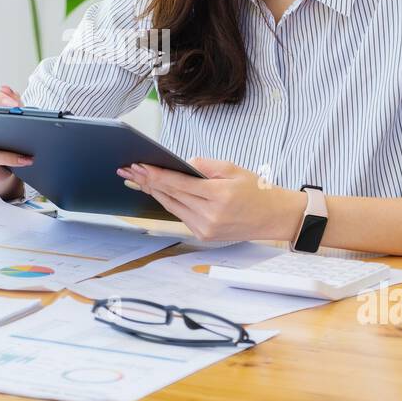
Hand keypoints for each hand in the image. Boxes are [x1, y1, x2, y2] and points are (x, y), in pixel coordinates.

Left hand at [116, 157, 306, 243]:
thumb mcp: (233, 168)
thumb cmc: (255, 190)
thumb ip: (204, 166)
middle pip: (172, 196)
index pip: (180, 184)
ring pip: (172, 207)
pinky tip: (156, 191)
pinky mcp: (204, 235)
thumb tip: (181, 165)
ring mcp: (206, 228)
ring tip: (136, 179)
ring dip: (153, 192)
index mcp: (220, 196)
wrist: (272, 217)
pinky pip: (180, 215)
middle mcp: (211, 216)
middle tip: (128, 170)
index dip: (157, 175)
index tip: (139, 166)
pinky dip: (168, 202)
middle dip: (148, 181)